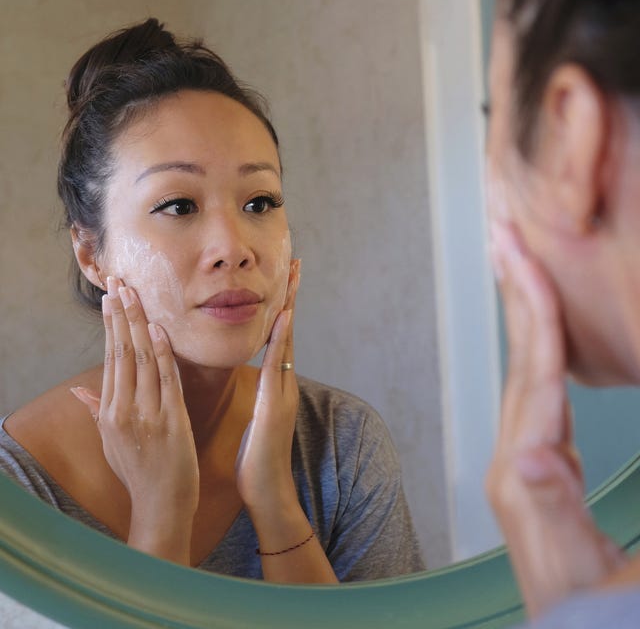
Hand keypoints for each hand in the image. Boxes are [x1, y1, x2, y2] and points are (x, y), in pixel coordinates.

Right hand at [70, 276, 198, 562]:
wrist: (161, 506)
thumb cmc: (138, 472)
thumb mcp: (110, 443)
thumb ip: (96, 412)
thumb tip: (76, 390)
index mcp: (109, 413)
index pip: (110, 360)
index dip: (112, 328)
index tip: (111, 301)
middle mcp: (123, 411)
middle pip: (122, 354)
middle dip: (121, 317)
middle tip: (119, 284)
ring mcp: (147, 415)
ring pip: (141, 361)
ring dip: (138, 325)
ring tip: (134, 296)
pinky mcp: (171, 422)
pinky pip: (166, 381)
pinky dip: (162, 353)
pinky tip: (158, 329)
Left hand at [235, 259, 300, 515]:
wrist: (267, 491)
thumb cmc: (255, 458)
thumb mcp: (255, 418)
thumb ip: (260, 395)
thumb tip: (258, 377)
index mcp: (275, 384)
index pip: (277, 337)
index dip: (280, 307)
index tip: (282, 279)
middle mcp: (284, 382)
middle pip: (288, 330)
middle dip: (291, 296)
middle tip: (295, 263)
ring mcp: (283, 392)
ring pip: (287, 341)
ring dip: (290, 307)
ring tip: (292, 277)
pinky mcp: (276, 405)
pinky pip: (278, 366)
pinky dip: (282, 340)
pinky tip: (282, 318)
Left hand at [486, 221, 624, 616]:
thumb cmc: (599, 603)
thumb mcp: (607, 569)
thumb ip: (564, 503)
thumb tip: (538, 459)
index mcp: (529, 468)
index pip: (535, 373)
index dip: (535, 313)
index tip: (524, 259)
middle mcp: (516, 454)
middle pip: (518, 358)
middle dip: (514, 293)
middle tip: (502, 234)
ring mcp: (523, 456)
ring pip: (523, 370)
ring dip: (522, 313)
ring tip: (516, 261)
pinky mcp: (538, 463)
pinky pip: (536, 392)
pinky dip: (538, 349)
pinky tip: (540, 327)